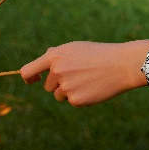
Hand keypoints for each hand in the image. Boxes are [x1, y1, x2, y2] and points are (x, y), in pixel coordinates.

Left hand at [21, 41, 147, 106]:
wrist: (121, 64)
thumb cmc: (98, 54)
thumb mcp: (75, 48)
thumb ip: (57, 54)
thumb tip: (44, 59)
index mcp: (54, 56)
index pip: (28, 71)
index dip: (28, 78)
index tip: (32, 81)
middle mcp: (57, 71)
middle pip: (47, 86)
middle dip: (58, 84)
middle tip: (79, 76)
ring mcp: (66, 86)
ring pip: (58, 95)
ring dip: (68, 92)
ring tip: (87, 81)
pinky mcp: (76, 100)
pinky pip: (72, 101)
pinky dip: (80, 97)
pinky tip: (93, 88)